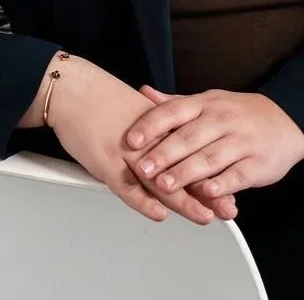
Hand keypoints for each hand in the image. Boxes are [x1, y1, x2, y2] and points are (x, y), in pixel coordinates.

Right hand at [43, 56, 238, 225]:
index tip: (233, 186)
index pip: (192, 152)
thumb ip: (156, 131)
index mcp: (158, 124)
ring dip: (185, 199)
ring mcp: (126, 151)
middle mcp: (148, 138)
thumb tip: (174, 148)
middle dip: (208, 189)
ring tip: (206, 215)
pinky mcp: (105, 161)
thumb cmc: (99, 100)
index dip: (212, 171)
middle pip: (183, 166)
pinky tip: (159, 212)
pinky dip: (143, 200)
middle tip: (229, 207)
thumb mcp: (135, 112)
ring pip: (160, 178)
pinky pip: (127, 184)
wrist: (70, 88)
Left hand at [125, 84, 303, 200]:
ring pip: (210, 157)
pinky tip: (208, 193)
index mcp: (206, 104)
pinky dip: (222, 184)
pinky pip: (238, 174)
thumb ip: (175, 103)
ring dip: (186, 172)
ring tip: (165, 185)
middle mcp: (222, 120)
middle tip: (142, 169)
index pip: (175, 111)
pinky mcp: (258, 163)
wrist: (288, 119)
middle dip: (164, 154)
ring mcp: (241, 141)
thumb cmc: (240, 113)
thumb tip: (143, 93)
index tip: (132, 139)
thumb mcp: (208, 101)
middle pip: (190, 136)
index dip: (152, 125)